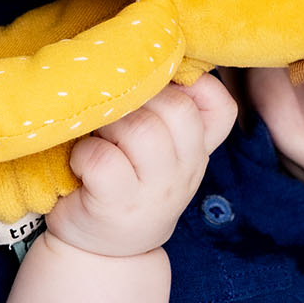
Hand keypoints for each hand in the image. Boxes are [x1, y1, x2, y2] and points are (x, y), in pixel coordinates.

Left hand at [44, 73, 238, 259]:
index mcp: (197, 149)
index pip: (220, 107)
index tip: (160, 85)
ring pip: (140, 130)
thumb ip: (167, 112)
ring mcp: (154, 191)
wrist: (103, 251)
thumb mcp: (161, 152)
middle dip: (137, 99)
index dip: (194, 85)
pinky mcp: (117, 204)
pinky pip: (103, 159)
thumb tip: (154, 51)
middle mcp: (185, 170)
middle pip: (176, 109)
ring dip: (108, 125)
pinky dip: (84, 154)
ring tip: (98, 137)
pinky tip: (82, 164)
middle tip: (114, 112)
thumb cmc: (126, 182)